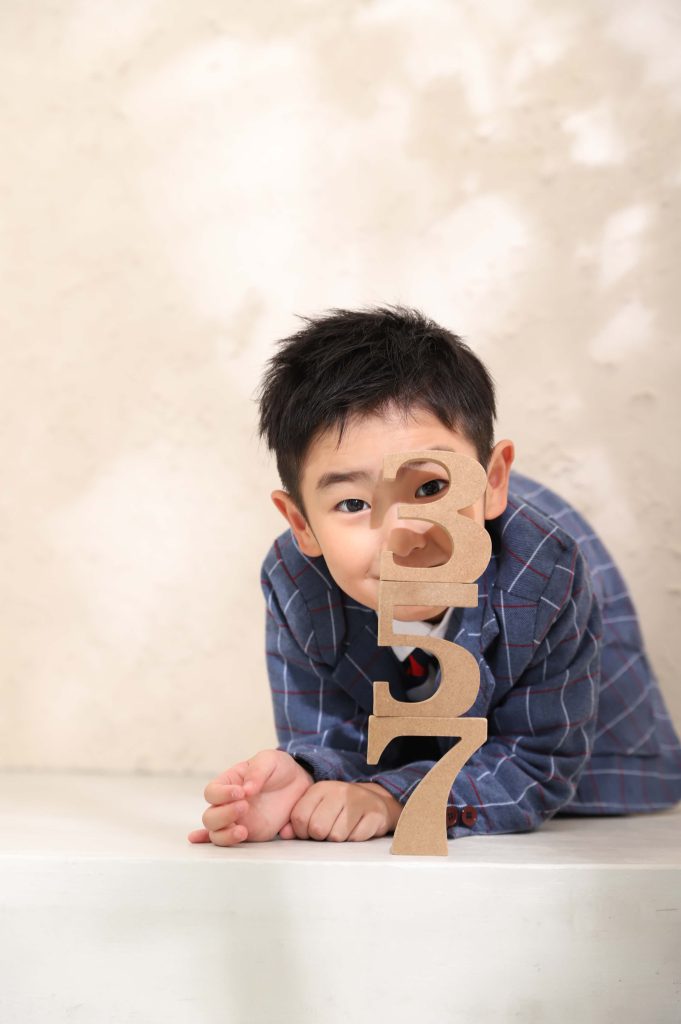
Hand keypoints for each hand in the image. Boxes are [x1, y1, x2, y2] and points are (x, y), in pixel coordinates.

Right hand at [187, 749, 312, 846]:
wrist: (298, 783)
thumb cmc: (278, 768)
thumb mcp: (269, 760)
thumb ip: (257, 772)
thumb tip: (247, 789)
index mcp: (229, 783)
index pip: (212, 792)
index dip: (222, 794)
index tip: (241, 793)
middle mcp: (227, 803)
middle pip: (210, 816)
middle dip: (224, 815)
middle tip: (244, 807)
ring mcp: (237, 821)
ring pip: (216, 834)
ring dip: (225, 834)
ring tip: (243, 831)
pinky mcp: (249, 833)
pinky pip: (229, 842)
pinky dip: (218, 845)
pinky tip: (209, 844)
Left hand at [284, 781, 402, 841]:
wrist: (374, 802)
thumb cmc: (340, 808)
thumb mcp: (317, 808)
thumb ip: (298, 820)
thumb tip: (284, 834)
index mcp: (320, 789)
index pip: (299, 817)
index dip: (302, 832)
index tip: (309, 831)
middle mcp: (338, 791)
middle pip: (317, 828)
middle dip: (320, 837)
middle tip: (327, 831)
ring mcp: (358, 801)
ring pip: (336, 836)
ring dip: (338, 839)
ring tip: (343, 829)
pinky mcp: (374, 814)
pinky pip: (356, 838)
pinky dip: (354, 839)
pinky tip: (356, 828)